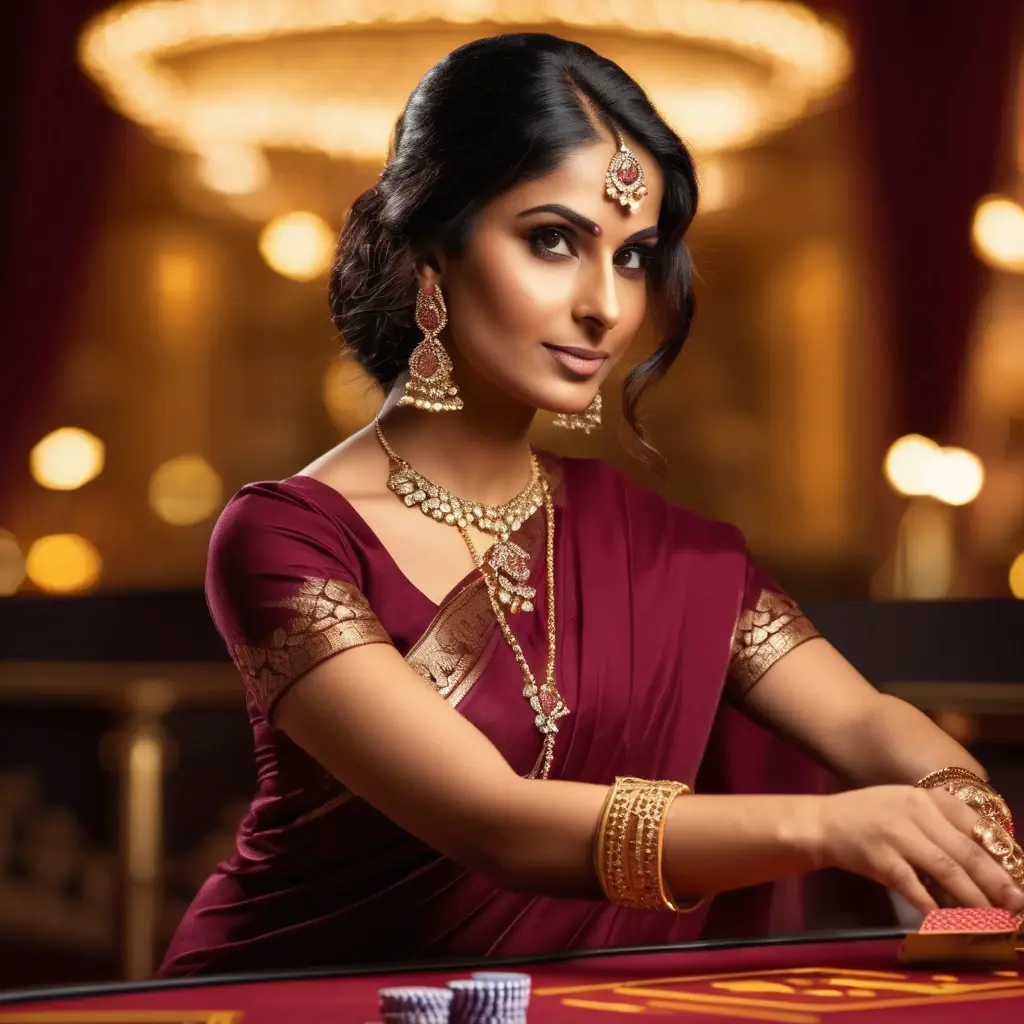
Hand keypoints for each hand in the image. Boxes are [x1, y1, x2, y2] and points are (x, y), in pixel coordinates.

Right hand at [807, 785, 1023, 915]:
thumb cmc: (869, 816)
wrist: (823, 822)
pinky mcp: (880, 860)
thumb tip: (985, 863)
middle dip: (997, 882)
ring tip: (994, 919)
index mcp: (926, 798)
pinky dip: (935, 908)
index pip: (975, 825)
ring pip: (947, 871)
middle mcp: (914, 812)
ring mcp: (897, 835)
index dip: (1001, 853)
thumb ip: (941, 825)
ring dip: (975, 899)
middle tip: (1017, 904)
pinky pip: (915, 888)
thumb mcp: (907, 806)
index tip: (1019, 875)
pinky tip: (950, 922)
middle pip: (966, 851)